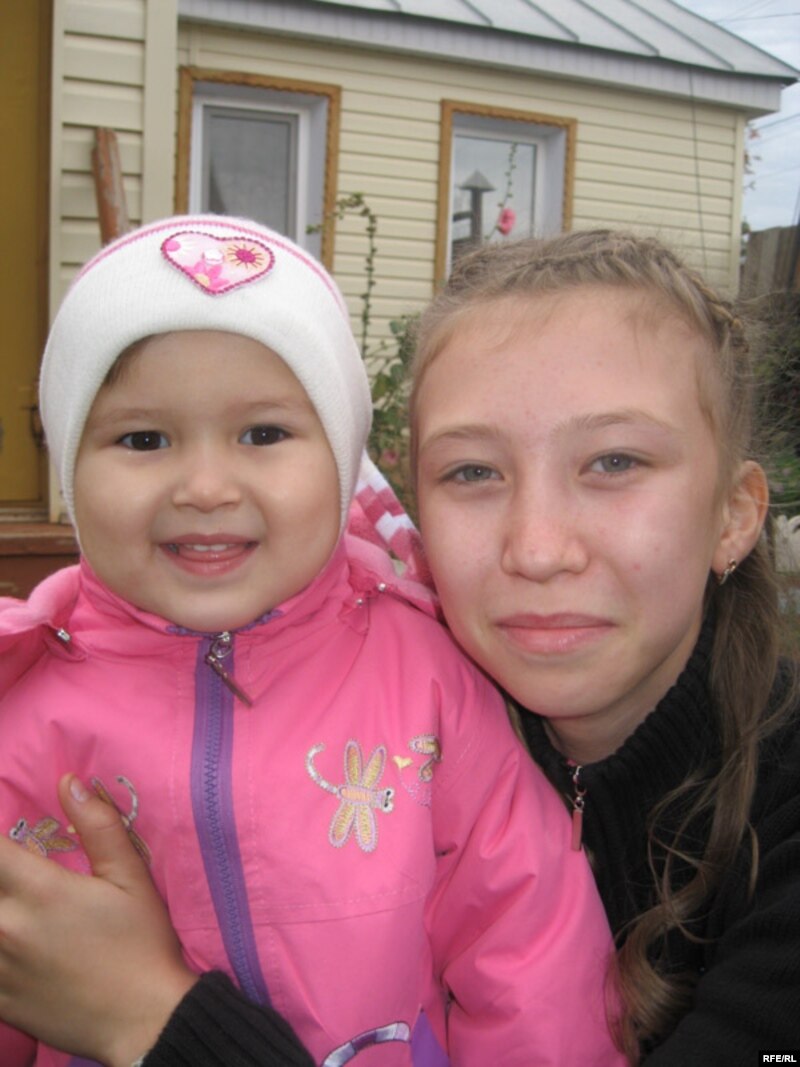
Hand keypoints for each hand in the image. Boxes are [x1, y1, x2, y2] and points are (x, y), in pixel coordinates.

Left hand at [0, 774, 197, 1066]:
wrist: (143, 1020)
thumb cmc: (142, 942)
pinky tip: (11, 940)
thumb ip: (98, 826)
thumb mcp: (131, 878)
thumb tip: (69, 781)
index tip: (8, 835)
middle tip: (16, 875)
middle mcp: (6, 927)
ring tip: (14, 907)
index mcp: (40, 891)